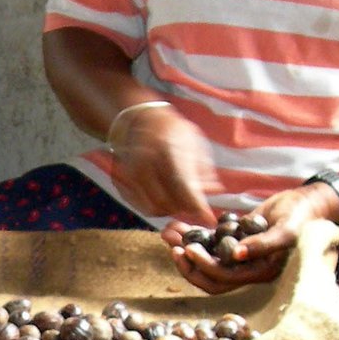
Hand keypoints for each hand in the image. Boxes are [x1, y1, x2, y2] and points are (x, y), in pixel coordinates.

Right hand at [108, 105, 221, 222]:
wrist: (139, 120)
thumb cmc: (172, 131)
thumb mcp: (194, 142)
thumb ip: (203, 168)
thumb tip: (214, 191)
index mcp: (167, 149)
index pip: (183, 186)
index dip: (198, 207)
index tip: (210, 219)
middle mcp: (146, 162)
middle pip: (170, 202)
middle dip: (186, 209)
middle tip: (196, 206)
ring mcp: (131, 174)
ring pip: (156, 209)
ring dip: (172, 210)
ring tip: (181, 200)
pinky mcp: (123, 183)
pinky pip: (143, 207)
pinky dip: (158, 208)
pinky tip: (166, 198)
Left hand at [161, 182, 338, 293]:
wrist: (309, 202)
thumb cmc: (304, 216)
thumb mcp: (288, 229)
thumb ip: (265, 244)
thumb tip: (238, 255)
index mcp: (259, 272)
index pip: (225, 279)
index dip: (204, 268)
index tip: (189, 248)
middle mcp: (246, 269)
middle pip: (209, 277)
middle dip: (188, 264)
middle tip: (173, 245)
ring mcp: (238, 255)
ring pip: (205, 260)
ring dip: (185, 248)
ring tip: (168, 232)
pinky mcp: (234, 240)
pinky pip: (208, 243)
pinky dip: (192, 234)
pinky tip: (177, 224)